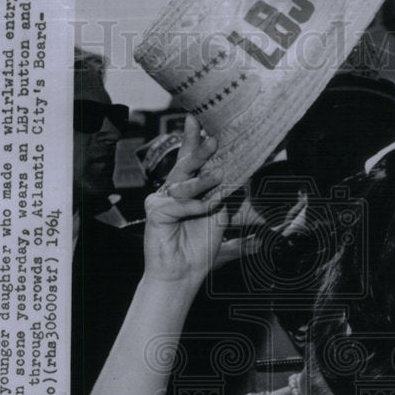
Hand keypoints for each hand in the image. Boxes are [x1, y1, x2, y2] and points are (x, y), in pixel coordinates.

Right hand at [143, 115, 226, 283]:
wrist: (184, 274)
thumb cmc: (199, 249)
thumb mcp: (218, 216)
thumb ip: (224, 195)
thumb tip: (238, 174)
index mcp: (185, 190)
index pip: (189, 161)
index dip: (192, 141)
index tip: (197, 120)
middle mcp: (171, 191)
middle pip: (185, 166)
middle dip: (199, 151)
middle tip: (213, 139)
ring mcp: (160, 200)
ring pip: (184, 182)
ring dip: (204, 181)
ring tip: (220, 177)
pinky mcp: (156, 212)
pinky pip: (180, 203)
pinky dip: (197, 205)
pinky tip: (209, 207)